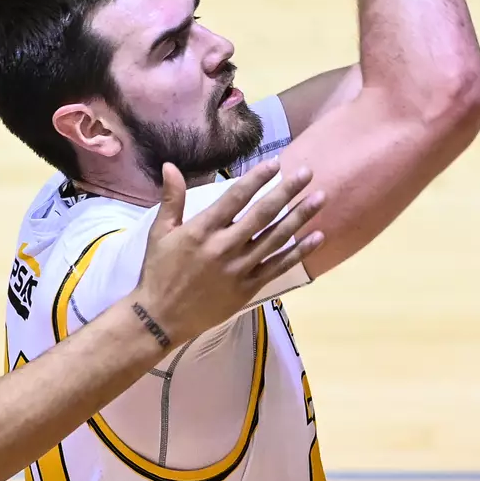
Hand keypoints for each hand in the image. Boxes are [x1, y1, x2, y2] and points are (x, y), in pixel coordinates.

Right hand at [137, 159, 324, 343]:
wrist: (161, 317)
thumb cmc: (159, 271)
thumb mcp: (159, 232)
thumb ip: (171, 199)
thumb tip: (170, 165)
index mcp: (202, 230)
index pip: (235, 197)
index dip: (257, 178)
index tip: (276, 163)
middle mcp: (224, 247)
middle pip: (263, 214)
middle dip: (287, 191)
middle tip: (308, 172)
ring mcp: (239, 269)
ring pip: (276, 238)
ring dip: (300, 217)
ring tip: (320, 198)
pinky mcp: (248, 288)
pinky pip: (279, 267)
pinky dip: (300, 252)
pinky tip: (318, 237)